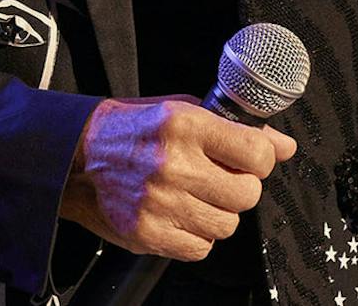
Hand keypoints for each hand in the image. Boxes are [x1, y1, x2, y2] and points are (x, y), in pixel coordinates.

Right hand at [59, 96, 298, 259]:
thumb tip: (284, 146)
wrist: (73, 157)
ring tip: (196, 196)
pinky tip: (181, 215)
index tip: (247, 158)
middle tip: (221, 178)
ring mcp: (160, 204)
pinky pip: (201, 249)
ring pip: (227, 225)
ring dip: (219, 213)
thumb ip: (235, 129)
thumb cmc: (132, 129)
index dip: (259, 159)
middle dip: (241, 188)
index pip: (256, 154)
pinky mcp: (147, 235)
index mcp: (185, 125)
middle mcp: (174, 165)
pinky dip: (197, 236)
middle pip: (247, 194)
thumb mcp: (182, 110)